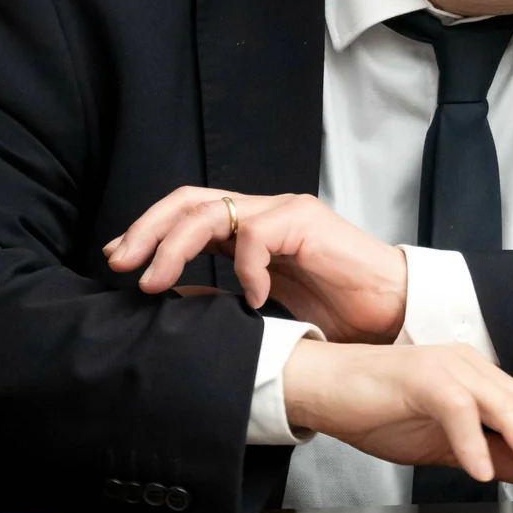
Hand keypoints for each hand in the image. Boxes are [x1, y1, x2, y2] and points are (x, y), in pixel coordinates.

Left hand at [104, 187, 407, 342]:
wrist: (393, 311)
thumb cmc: (339, 311)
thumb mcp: (267, 305)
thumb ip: (228, 294)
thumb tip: (177, 301)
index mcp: (251, 229)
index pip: (187, 213)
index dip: (149, 231)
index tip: (119, 261)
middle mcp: (264, 212)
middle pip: (188, 201)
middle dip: (146, 229)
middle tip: (120, 264)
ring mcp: (284, 212)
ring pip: (211, 212)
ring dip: (173, 246)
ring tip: (155, 282)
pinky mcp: (305, 222)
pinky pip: (255, 237)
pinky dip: (244, 269)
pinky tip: (252, 299)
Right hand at [284, 339, 512, 500]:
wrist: (323, 386)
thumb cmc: (376, 409)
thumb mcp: (444, 442)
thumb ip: (490, 451)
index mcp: (479, 378)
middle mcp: (471, 366)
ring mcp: (448, 368)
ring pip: (505, 407)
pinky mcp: (421, 377)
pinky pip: (458, 409)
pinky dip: (473, 442)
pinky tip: (482, 473)